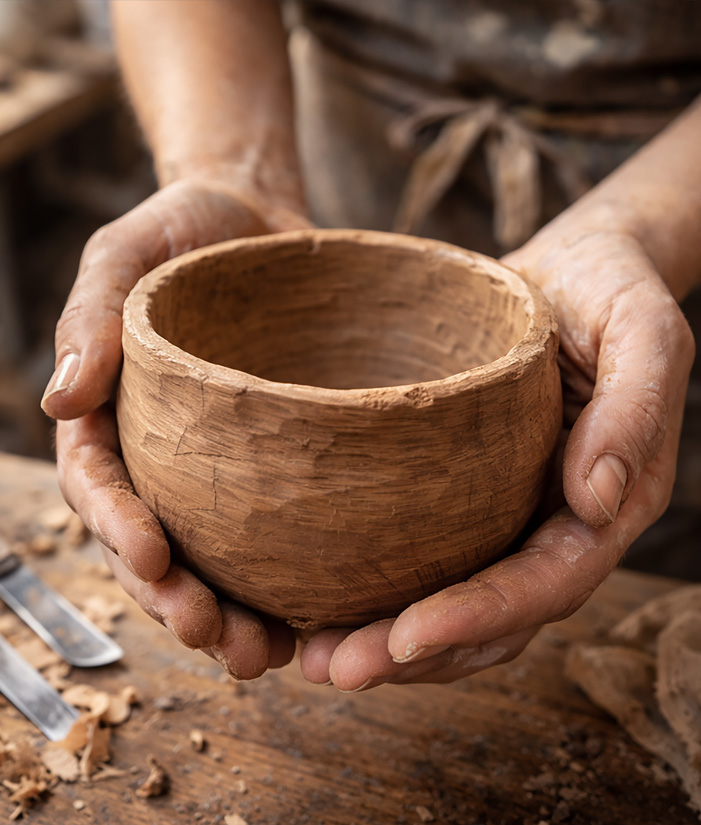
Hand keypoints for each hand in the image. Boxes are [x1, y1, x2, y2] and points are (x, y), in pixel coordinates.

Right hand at [43, 179, 308, 677]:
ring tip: (266, 655)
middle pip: (152, 547)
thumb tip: (56, 403)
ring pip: (211, 563)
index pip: (98, 485)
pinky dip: (286, 586)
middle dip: (174, 599)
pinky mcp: (274, 470)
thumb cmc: (183, 235)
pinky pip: (272, 539)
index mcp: (112, 418)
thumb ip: (87, 319)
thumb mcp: (124, 255)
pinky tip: (314, 620)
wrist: (260, 224)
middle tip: (212, 633)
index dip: (117, 527)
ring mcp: (218, 471)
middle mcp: (161, 459)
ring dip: (230, 618)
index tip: (151, 556)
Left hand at [301, 224, 694, 690]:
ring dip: (386, 640)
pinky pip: (426, 556)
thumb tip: (599, 500)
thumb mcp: (641, 331)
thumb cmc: (611, 289)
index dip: (480, 618)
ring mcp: (508, 515)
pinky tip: (320, 598)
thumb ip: (634, 411)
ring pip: (453, 602)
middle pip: (491, 617)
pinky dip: (380, 588)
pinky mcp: (466, 493)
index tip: (405, 638)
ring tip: (310, 655)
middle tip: (330, 668)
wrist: (572, 271)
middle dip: (413, 652)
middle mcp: (554, 524)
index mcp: (606, 501)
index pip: (546, 582)